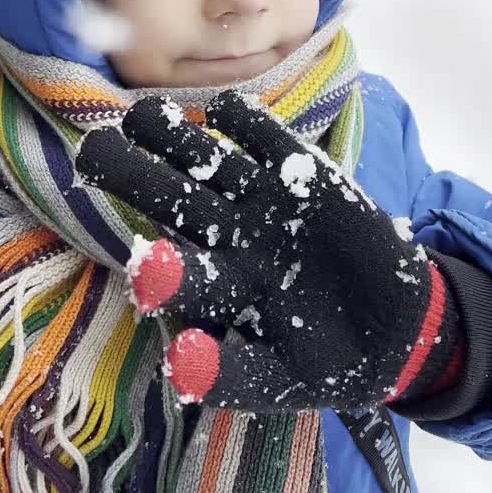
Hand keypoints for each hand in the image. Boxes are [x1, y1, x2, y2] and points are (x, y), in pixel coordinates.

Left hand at [76, 91, 459, 411]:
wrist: (398, 326)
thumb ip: (233, 376)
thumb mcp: (283, 382)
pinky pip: (264, 139)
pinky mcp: (301, 173)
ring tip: (140, 114)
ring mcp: (262, 202)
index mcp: (219, 290)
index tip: (143, 267)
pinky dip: (245, 122)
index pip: (181, 277)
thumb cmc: (330, 361)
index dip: (162, 274)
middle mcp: (229, 238)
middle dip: (135, 176)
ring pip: (207, 161)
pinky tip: (222, 110)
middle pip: (174, 200)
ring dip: (175, 136)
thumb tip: (179, 365)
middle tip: (93, 151)